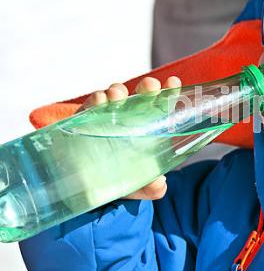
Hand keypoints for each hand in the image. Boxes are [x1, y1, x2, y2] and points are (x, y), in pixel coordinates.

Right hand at [76, 76, 181, 199]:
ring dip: (118, 92)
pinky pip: (91, 107)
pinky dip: (95, 101)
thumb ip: (152, 187)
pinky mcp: (85, 121)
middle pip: (142, 97)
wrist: (84, 187)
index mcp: (149, 129)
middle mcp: (131, 119)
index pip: (163, 108)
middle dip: (147, 87)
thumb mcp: (138, 186)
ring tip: (117, 95)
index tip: (173, 83)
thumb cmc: (119, 179)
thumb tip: (159, 183)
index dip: (169, 93)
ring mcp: (108, 117)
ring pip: (116, 97)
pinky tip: (99, 101)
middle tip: (150, 86)